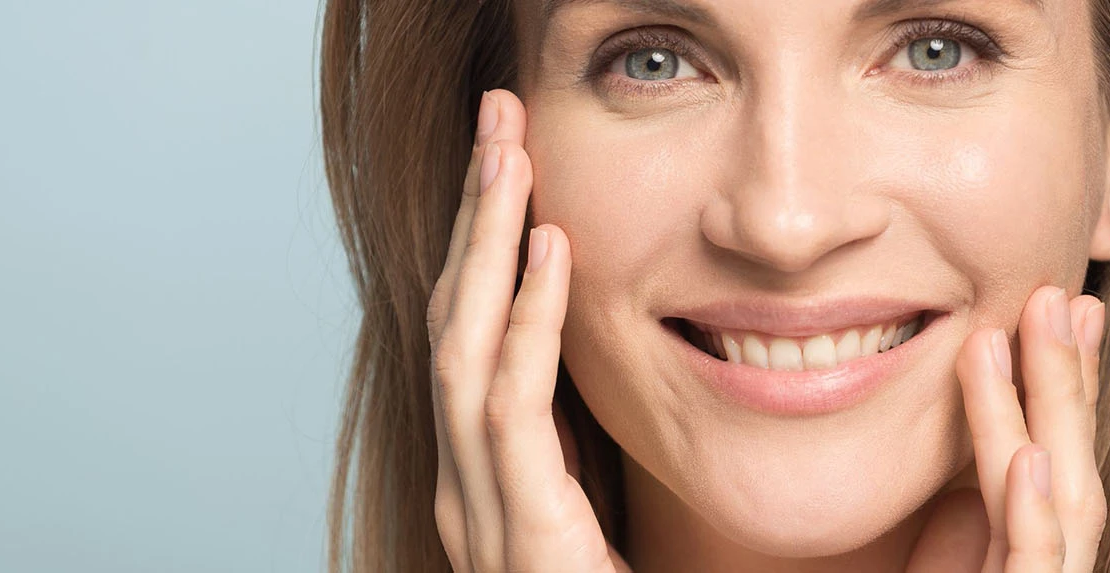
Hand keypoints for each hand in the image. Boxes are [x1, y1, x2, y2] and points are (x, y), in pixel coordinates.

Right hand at [427, 89, 628, 571]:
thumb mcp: (611, 520)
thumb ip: (597, 455)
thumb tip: (655, 368)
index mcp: (491, 477)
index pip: (475, 332)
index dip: (488, 239)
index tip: (513, 157)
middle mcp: (469, 486)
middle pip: (454, 318)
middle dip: (474, 211)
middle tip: (497, 116)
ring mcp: (482, 511)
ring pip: (463, 344)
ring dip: (487, 240)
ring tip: (509, 149)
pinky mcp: (519, 534)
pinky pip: (509, 408)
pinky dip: (526, 320)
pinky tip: (551, 249)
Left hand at [910, 286, 1109, 571]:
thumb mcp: (941, 562)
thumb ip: (963, 521)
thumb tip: (969, 479)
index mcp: (1032, 548)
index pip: (1059, 452)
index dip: (1067, 380)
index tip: (1065, 303)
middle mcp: (1049, 566)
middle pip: (1068, 464)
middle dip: (1066, 378)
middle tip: (1055, 292)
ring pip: (1062, 501)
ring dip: (1047, 410)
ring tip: (1027, 328)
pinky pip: (1034, 565)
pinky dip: (1035, 514)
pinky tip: (1028, 455)